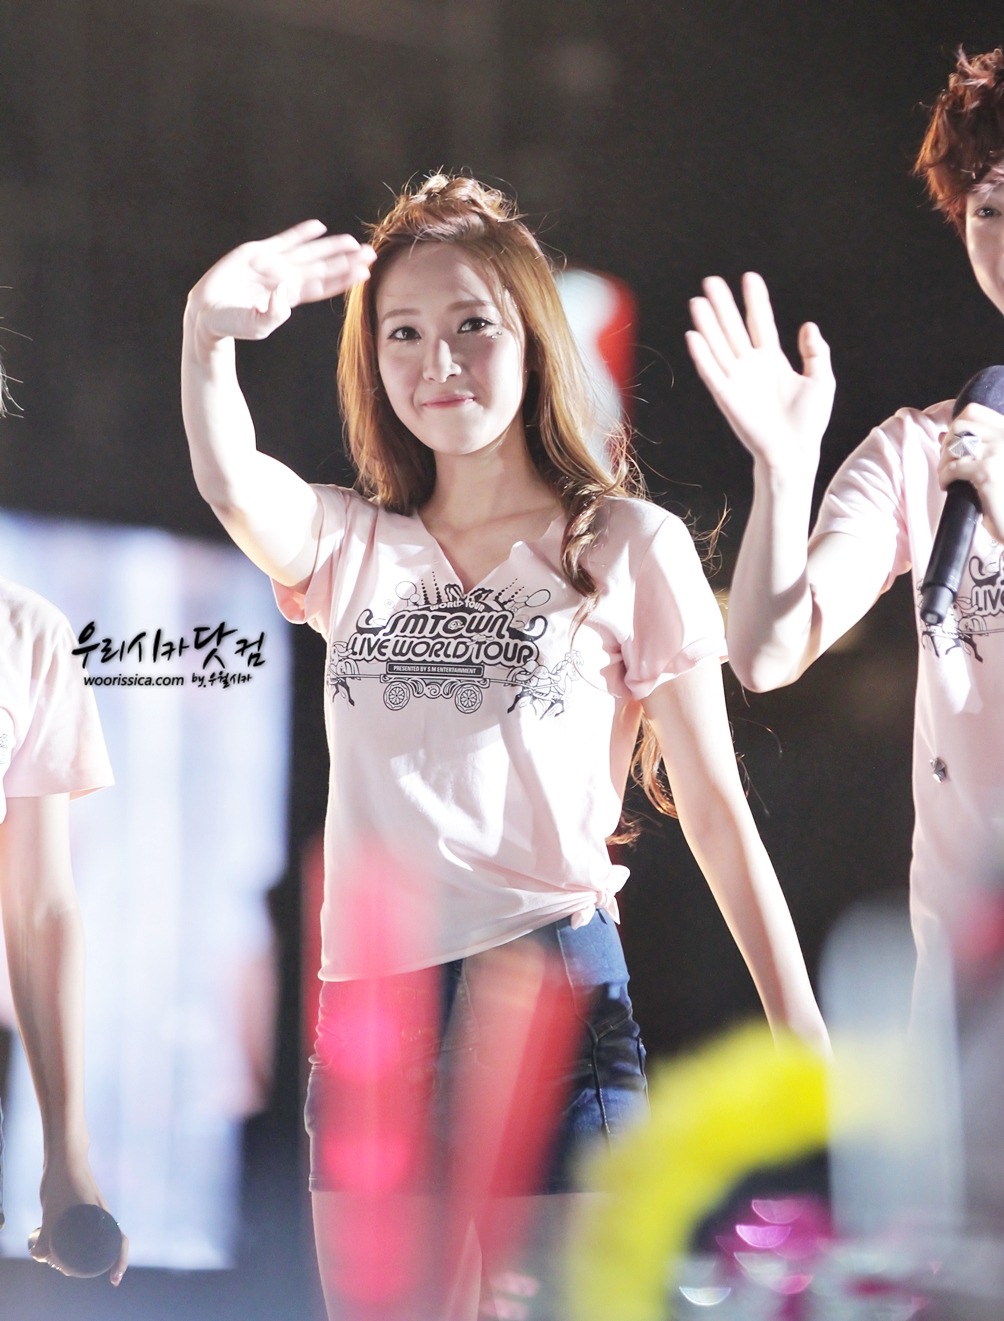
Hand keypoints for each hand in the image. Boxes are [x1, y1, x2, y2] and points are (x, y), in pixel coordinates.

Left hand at [29, 1158, 128, 1284]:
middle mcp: (102, 1216)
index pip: (120, 1242)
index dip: (121, 1262)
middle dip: (84, 1266)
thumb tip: (41, 1257)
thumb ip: (45, 1238)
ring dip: (74, 1254)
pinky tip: (55, 1243)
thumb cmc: (63, 1180)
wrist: (65, 1155)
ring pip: (90, 1240)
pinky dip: (72, 1241)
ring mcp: (94, 1212)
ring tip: (53, 1256)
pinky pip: (83, 1231)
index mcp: (103, 1217)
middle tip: (62, 1268)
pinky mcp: (84, 1209)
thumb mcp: (51, 1211)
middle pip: (103, 1248)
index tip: (113, 1280)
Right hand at [186, 220, 375, 345]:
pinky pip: (284, 240)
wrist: (208, 313)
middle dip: (345, 261)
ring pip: (308, 253)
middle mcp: (286, 280)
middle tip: (369, 253)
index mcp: (289, 297)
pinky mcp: (257, 253)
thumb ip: (272, 313)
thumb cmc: (234, 324)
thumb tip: (285, 294)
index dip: (343, 279)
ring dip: (330, 247)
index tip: (364, 273)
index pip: (322, 286)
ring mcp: (273, 265)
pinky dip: (301, 233)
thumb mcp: (254, 323)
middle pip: (322, 268)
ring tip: (351, 242)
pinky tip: (318, 227)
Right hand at [686, 272, 834, 473]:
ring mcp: (737, 381)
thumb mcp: (821, 379)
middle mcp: (751, 367)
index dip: (755, 301)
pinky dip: (702, 355)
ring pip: (719, 346)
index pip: (760, 323)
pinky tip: (694, 336)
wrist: (795, 453)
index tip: (749, 277)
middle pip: (733, 329)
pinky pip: (712, 373)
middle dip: (723, 305)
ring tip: (698, 301)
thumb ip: (816, 352)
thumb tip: (808, 326)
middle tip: (711, 281)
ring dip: (707, 324)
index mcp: (772, 361)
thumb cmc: (809, 422)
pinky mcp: (727, 398)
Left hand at [937, 402, 1003, 543]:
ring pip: (953, 444)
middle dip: (947, 443)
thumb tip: (943, 435)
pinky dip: (944, 477)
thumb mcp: (995, 463)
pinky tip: (947, 486)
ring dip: (944, 462)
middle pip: (960, 424)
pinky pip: (952, 467)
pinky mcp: (988, 471)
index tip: (953, 445)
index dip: (956, 426)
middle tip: (948, 463)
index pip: (974, 411)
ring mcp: (999, 451)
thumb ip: (976, 446)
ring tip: (947, 477)